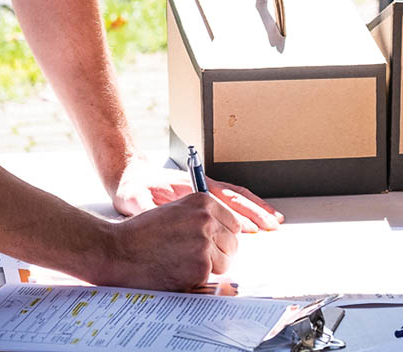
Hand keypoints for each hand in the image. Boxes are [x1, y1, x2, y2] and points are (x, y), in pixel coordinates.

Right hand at [97, 193, 241, 290]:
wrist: (119, 250)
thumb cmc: (141, 233)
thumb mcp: (174, 211)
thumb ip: (200, 218)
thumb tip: (223, 233)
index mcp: (203, 202)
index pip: (233, 223)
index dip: (222, 236)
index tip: (212, 243)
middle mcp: (207, 219)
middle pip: (233, 243)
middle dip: (218, 253)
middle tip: (194, 257)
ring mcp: (205, 243)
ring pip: (226, 262)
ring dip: (209, 267)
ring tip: (183, 262)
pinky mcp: (201, 266)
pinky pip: (211, 277)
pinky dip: (196, 278)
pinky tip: (176, 270)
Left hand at [110, 156, 284, 232]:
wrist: (130, 174)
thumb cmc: (133, 187)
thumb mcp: (134, 199)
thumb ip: (146, 208)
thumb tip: (152, 214)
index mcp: (190, 187)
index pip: (220, 199)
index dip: (238, 214)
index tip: (252, 228)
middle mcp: (202, 186)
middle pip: (235, 197)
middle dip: (256, 211)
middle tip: (273, 224)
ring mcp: (204, 189)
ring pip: (237, 196)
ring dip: (255, 208)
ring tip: (273, 220)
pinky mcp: (203, 195)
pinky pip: (230, 198)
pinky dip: (245, 206)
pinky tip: (253, 216)